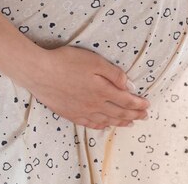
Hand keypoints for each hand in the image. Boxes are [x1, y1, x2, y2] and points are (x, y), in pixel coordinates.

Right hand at [27, 45, 149, 129]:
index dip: (138, 104)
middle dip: (134, 115)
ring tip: (130, 123)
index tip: (147, 105)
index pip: (126, 101)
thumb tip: (129, 86)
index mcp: (102, 91)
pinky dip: (101, 125)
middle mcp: (94, 104)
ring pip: (106, 120)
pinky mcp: (70, 113)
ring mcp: (81, 111)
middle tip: (144, 117)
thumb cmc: (67, 62)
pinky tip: (105, 125)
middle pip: (119, 112)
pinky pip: (90, 123)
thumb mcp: (95, 62)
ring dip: (120, 122)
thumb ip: (114, 74)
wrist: (39, 72)